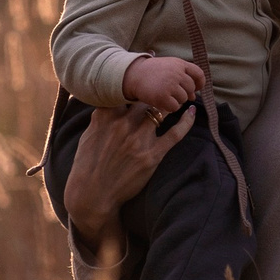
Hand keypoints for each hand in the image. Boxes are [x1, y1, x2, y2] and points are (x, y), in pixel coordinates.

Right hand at [66, 100, 195, 250]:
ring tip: (178, 98)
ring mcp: (139, 139)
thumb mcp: (87, 135)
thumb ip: (100, 117)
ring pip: (160, 111)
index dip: (134, 88)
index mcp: (105, 116)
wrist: (93, 194)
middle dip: (153, 94)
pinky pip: (176, 133)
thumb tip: (110, 102)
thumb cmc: (87, 165)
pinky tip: (192, 112)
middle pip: (145, 99)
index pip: (124, 92)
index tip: (142, 85)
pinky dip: (186, 121)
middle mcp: (122, 124)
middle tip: (162, 91)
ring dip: (169, 104)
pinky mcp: (153, 154)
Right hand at [123, 55, 205, 114]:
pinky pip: (175, 107)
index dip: (200, 83)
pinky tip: (162, 101)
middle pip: (191, 89)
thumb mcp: (170, 67)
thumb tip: (194, 97)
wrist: (133, 74)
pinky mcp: (163, 97)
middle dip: (184, 93)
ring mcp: (170, 85)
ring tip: (165, 94)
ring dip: (176, 100)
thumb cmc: (152, 72)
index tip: (196, 88)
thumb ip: (184, 78)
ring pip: (184, 99)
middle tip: (172, 92)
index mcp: (179, 64)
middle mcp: (176, 73)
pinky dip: (170, 107)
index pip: (199, 74)